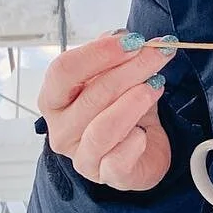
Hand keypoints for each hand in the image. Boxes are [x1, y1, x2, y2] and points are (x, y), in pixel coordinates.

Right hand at [37, 29, 175, 190]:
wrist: (142, 151)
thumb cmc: (122, 110)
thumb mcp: (117, 77)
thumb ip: (115, 56)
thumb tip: (124, 37)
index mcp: (54, 99)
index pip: (64, 71)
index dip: (99, 53)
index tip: (134, 41)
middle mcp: (60, 129)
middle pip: (91, 95)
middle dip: (130, 70)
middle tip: (159, 55)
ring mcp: (80, 156)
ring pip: (103, 127)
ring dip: (134, 102)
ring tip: (156, 87)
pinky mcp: (105, 175)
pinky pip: (117, 160)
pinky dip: (134, 143)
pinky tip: (145, 132)